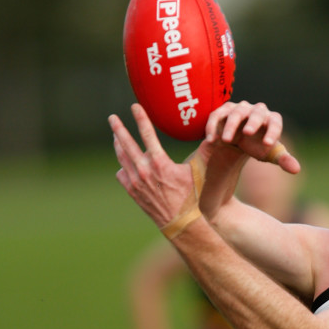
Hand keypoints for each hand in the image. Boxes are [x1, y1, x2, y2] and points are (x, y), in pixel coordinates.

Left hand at [109, 104, 195, 228]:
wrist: (180, 223)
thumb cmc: (191, 197)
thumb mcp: (197, 173)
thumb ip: (203, 152)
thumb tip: (216, 136)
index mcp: (160, 163)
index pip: (147, 134)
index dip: (140, 118)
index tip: (134, 106)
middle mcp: (145, 171)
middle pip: (126, 144)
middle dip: (118, 128)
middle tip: (111, 117)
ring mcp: (136, 182)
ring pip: (121, 158)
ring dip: (117, 145)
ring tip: (115, 136)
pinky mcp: (133, 193)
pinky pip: (122, 175)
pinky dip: (122, 168)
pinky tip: (124, 164)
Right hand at [205, 101, 300, 173]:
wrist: (238, 141)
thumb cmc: (257, 146)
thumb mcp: (269, 154)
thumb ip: (283, 160)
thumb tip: (296, 170)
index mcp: (271, 119)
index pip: (276, 121)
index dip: (273, 131)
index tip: (268, 144)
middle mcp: (256, 111)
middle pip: (257, 112)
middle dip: (253, 121)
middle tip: (248, 133)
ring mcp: (239, 109)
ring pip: (236, 113)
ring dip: (231, 125)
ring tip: (226, 141)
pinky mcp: (222, 112)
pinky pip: (217, 115)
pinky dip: (213, 126)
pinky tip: (212, 140)